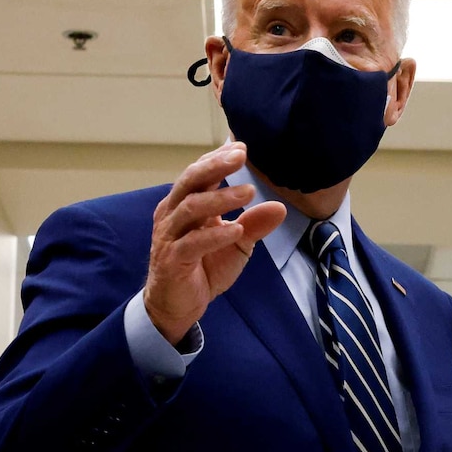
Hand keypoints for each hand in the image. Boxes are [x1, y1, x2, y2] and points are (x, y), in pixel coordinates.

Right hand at [144, 142, 286, 344]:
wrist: (177, 306)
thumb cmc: (204, 268)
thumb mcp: (237, 244)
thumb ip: (255, 224)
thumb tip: (280, 207)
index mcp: (186, 205)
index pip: (199, 173)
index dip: (217, 158)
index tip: (242, 146)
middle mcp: (173, 215)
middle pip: (190, 181)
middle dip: (215, 166)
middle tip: (240, 156)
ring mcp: (170, 236)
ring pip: (190, 208)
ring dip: (220, 198)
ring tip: (248, 193)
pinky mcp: (172, 260)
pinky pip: (192, 243)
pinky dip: (215, 235)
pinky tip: (236, 229)